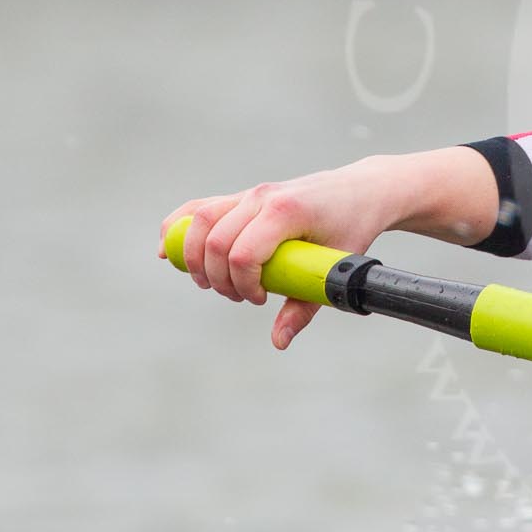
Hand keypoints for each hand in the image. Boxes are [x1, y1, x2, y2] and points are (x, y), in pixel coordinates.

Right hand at [158, 148, 496, 349]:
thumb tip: (279, 342)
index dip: (243, 285)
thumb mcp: (336, 266)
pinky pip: (199, 208)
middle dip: (218, 279)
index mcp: (287, 211)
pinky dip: (179, 228)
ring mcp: (251, 193)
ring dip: (194, 259)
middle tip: (241, 297)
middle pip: (214, 240)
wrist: (363, 190)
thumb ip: (305, 305)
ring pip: (199, 221)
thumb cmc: (353, 227)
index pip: (242, 253)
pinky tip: (167, 251)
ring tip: (212, 284)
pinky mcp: (243, 196)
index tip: (261, 300)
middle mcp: (263, 197)